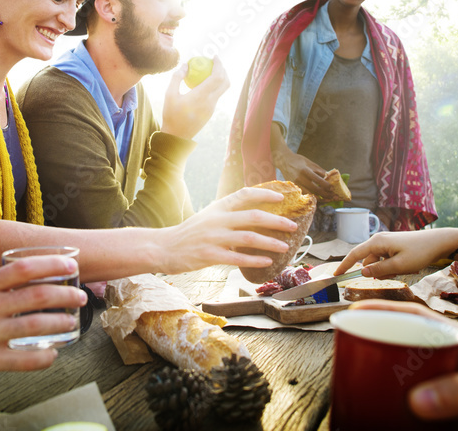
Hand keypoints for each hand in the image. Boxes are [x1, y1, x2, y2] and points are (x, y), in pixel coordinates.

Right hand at [0, 255, 86, 384]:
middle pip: (35, 296)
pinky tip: (52, 355)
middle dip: (64, 295)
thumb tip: (14, 283)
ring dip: (59, 323)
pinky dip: (41, 357)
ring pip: (33, 326)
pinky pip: (21, 360)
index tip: (71, 265)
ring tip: (72, 323)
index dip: (51, 265)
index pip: (22, 269)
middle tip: (80, 296)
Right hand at [158, 186, 296, 273]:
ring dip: (270, 242)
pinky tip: (267, 262)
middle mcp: (217, 219)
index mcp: (218, 207)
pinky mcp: (209, 255)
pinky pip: (237, 258)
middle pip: (252, 216)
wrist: (164, 247)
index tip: (282, 198)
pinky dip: (254, 260)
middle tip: (293, 225)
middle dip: (276, 221)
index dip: (264, 194)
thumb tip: (254, 214)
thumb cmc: (190, 233)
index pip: (244, 194)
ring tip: (285, 246)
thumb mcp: (208, 216)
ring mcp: (213, 237)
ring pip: (248, 237)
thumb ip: (228, 214)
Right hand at [161, 55, 229, 139]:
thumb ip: (177, 77)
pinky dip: (215, 86)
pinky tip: (204, 83)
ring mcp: (212, 108)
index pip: (217, 77)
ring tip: (210, 70)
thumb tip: (185, 64)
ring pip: (223, 89)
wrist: (177, 136)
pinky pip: (216, 95)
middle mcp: (210, 102)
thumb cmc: (171, 114)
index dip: (219, 65)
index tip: (214, 56)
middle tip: (215, 62)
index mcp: (201, 96)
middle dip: (223, 69)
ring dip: (221, 78)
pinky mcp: (211, 112)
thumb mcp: (169, 94)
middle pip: (225, 82)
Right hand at [276, 150, 343, 200]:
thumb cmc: (298, 160)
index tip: (332, 188)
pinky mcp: (293, 188)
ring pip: (309, 195)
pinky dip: (312, 197)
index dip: (326, 185)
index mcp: (305, 171)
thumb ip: (319, 170)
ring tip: (327, 200)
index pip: (318, 180)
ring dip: (319, 198)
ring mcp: (295, 184)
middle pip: (314, 189)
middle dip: (325, 194)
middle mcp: (300, 178)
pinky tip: (318, 198)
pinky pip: (304, 195)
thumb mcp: (310, 163)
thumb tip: (330, 177)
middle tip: (333, 196)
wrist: (283, 160)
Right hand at [334, 227, 457, 277]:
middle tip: (396, 273)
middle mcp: (378, 240)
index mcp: (377, 242)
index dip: (344, 265)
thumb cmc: (419, 252)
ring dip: (386, 270)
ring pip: (377, 263)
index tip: (336, 275)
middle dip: (377, 272)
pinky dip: (391, 267)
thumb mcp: (399, 265)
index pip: (354, 254)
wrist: (437, 242)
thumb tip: (362, 272)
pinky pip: (385, 260)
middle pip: (367, 261)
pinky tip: (405, 266)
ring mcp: (385, 243)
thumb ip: (379, 270)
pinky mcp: (392, 246)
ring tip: (404, 268)